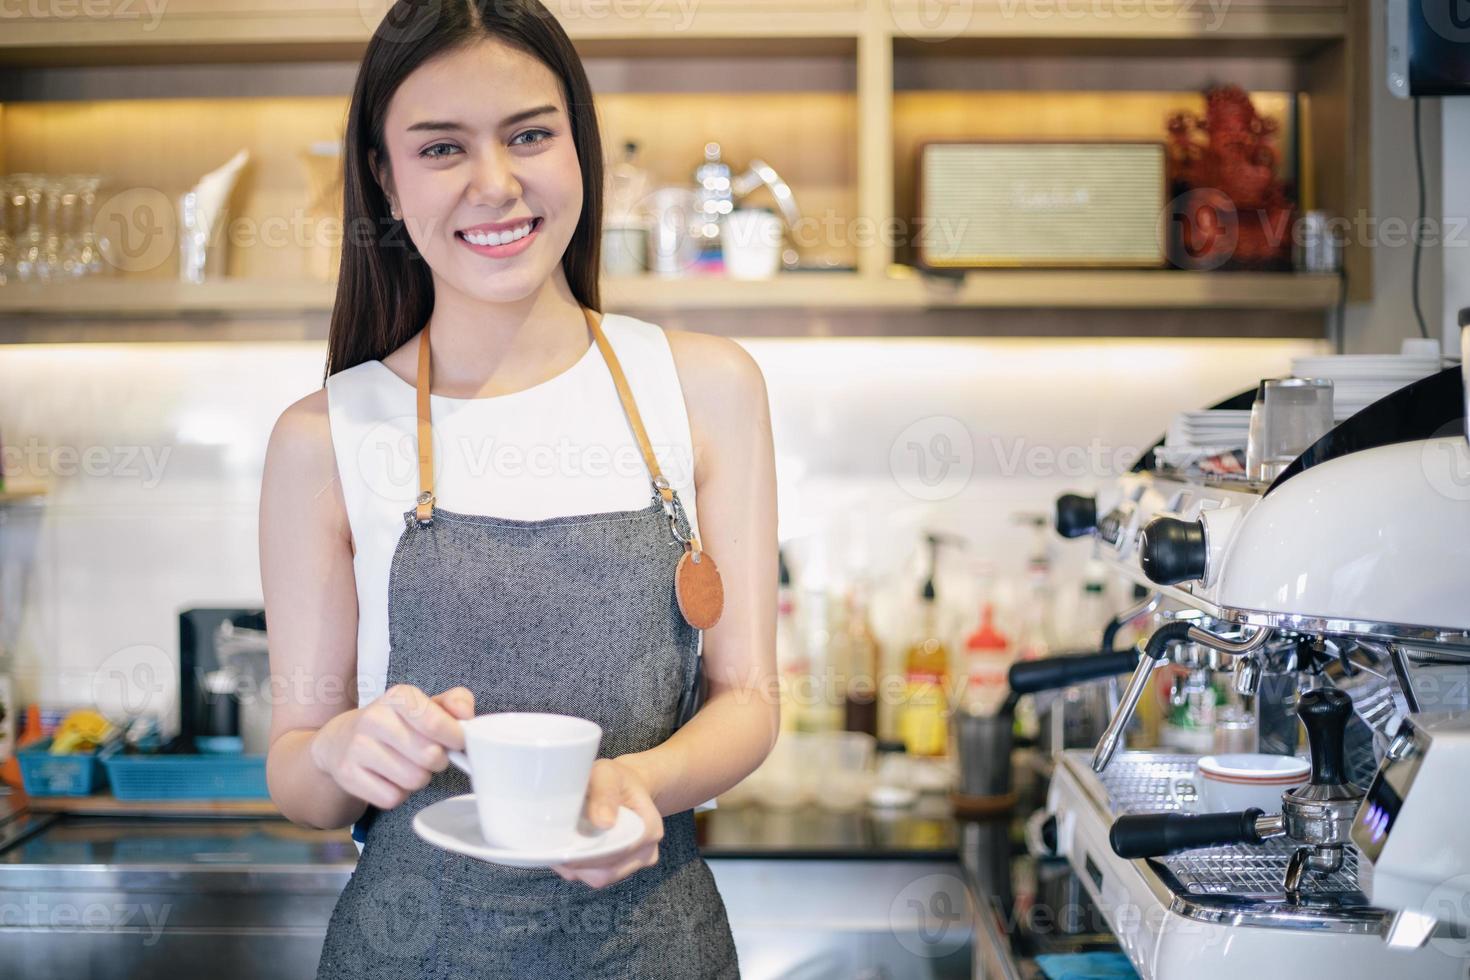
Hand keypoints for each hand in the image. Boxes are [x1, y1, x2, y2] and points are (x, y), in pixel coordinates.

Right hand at [310, 684, 474, 809]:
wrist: (342, 740)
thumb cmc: (397, 723)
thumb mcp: (425, 705)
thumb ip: (455, 702)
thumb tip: (466, 715)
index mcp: (399, 697)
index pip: (436, 723)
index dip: (456, 738)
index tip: (458, 743)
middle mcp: (374, 718)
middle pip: (430, 757)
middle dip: (438, 761)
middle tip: (430, 755)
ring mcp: (357, 747)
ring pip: (413, 780)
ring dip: (419, 779)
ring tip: (409, 765)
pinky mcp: (348, 774)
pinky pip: (392, 798)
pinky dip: (398, 794)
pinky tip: (390, 779)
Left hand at [551, 758, 663, 888]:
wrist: (625, 785)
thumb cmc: (616, 779)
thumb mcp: (609, 774)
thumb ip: (606, 793)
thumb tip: (603, 822)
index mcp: (649, 828)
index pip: (619, 853)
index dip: (590, 853)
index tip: (565, 842)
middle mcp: (646, 851)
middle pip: (607, 873)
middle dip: (578, 862)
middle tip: (555, 843)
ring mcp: (633, 864)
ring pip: (599, 878)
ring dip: (576, 866)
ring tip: (561, 843)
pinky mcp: (619, 868)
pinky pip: (595, 877)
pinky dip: (578, 867)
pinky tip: (569, 847)